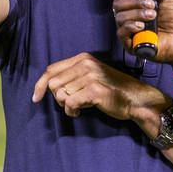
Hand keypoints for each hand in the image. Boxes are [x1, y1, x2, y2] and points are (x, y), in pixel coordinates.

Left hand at [32, 52, 168, 119]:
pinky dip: (72, 111)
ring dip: (67, 106)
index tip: (36, 98)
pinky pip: (70, 103)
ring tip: (80, 106)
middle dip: (58, 98)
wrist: (136, 99)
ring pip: (60, 95)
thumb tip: (44, 86)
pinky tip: (80, 113)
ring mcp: (91, 76)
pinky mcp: (95, 90)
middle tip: (72, 103)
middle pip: (53, 84)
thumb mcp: (91, 76)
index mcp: (83, 58)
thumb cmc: (112, 90)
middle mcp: (86, 64)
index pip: (51, 70)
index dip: (40, 85)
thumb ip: (71, 76)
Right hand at [112, 0, 172, 72]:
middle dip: (135, 1)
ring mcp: (129, 29)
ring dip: (137, 13)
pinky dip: (131, 26)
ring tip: (153, 16)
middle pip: (117, 3)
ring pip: (119, 16)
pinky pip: (121, 31)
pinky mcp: (130, 43)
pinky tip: (142, 26)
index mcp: (137, 2)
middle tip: (152, 4)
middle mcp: (131, 14)